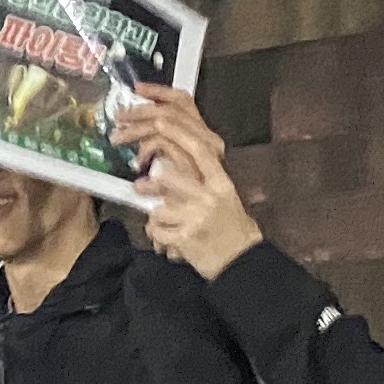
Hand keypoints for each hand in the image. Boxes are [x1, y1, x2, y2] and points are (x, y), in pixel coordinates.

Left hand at [114, 86, 264, 280]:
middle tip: (140, 187)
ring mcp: (196, 217)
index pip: (199, 150)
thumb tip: (169, 167)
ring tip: (166, 226)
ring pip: (159, 208)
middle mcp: (209, 197)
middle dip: (152, 184)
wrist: (243, 262)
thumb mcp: (224, 198)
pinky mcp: (185, 237)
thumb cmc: (232, 228)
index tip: (159, 120)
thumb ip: (202, 182)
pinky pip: (157, 230)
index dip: (177, 133)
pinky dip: (158, 236)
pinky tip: (168, 241)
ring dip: (157, 218)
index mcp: (221, 183)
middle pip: (170, 177)